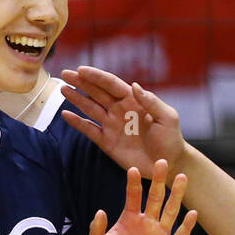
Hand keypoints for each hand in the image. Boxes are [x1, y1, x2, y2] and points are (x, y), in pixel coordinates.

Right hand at [59, 66, 187, 177]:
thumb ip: (151, 102)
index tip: (81, 70)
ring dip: (76, 98)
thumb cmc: (171, 138)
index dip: (96, 77)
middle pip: (96, 92)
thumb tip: (134, 86)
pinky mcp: (107, 142)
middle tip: (65, 73)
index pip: (111, 84)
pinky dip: (77, 123)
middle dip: (81, 82)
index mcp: (133, 100)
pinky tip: (65, 115)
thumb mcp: (167, 118)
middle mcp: (119, 110)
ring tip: (63, 88)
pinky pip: (89, 130)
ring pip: (90, 108)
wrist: (167, 163)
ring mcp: (112, 125)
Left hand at [88, 159, 196, 234]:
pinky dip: (186, 226)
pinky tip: (192, 213)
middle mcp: (146, 224)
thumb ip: (97, 231)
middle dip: (158, 180)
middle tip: (161, 161)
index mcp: (129, 220)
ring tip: (182, 177)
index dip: (133, 184)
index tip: (133, 169)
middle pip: (155, 198)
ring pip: (171, 211)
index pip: (133, 197)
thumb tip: (100, 212)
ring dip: (177, 195)